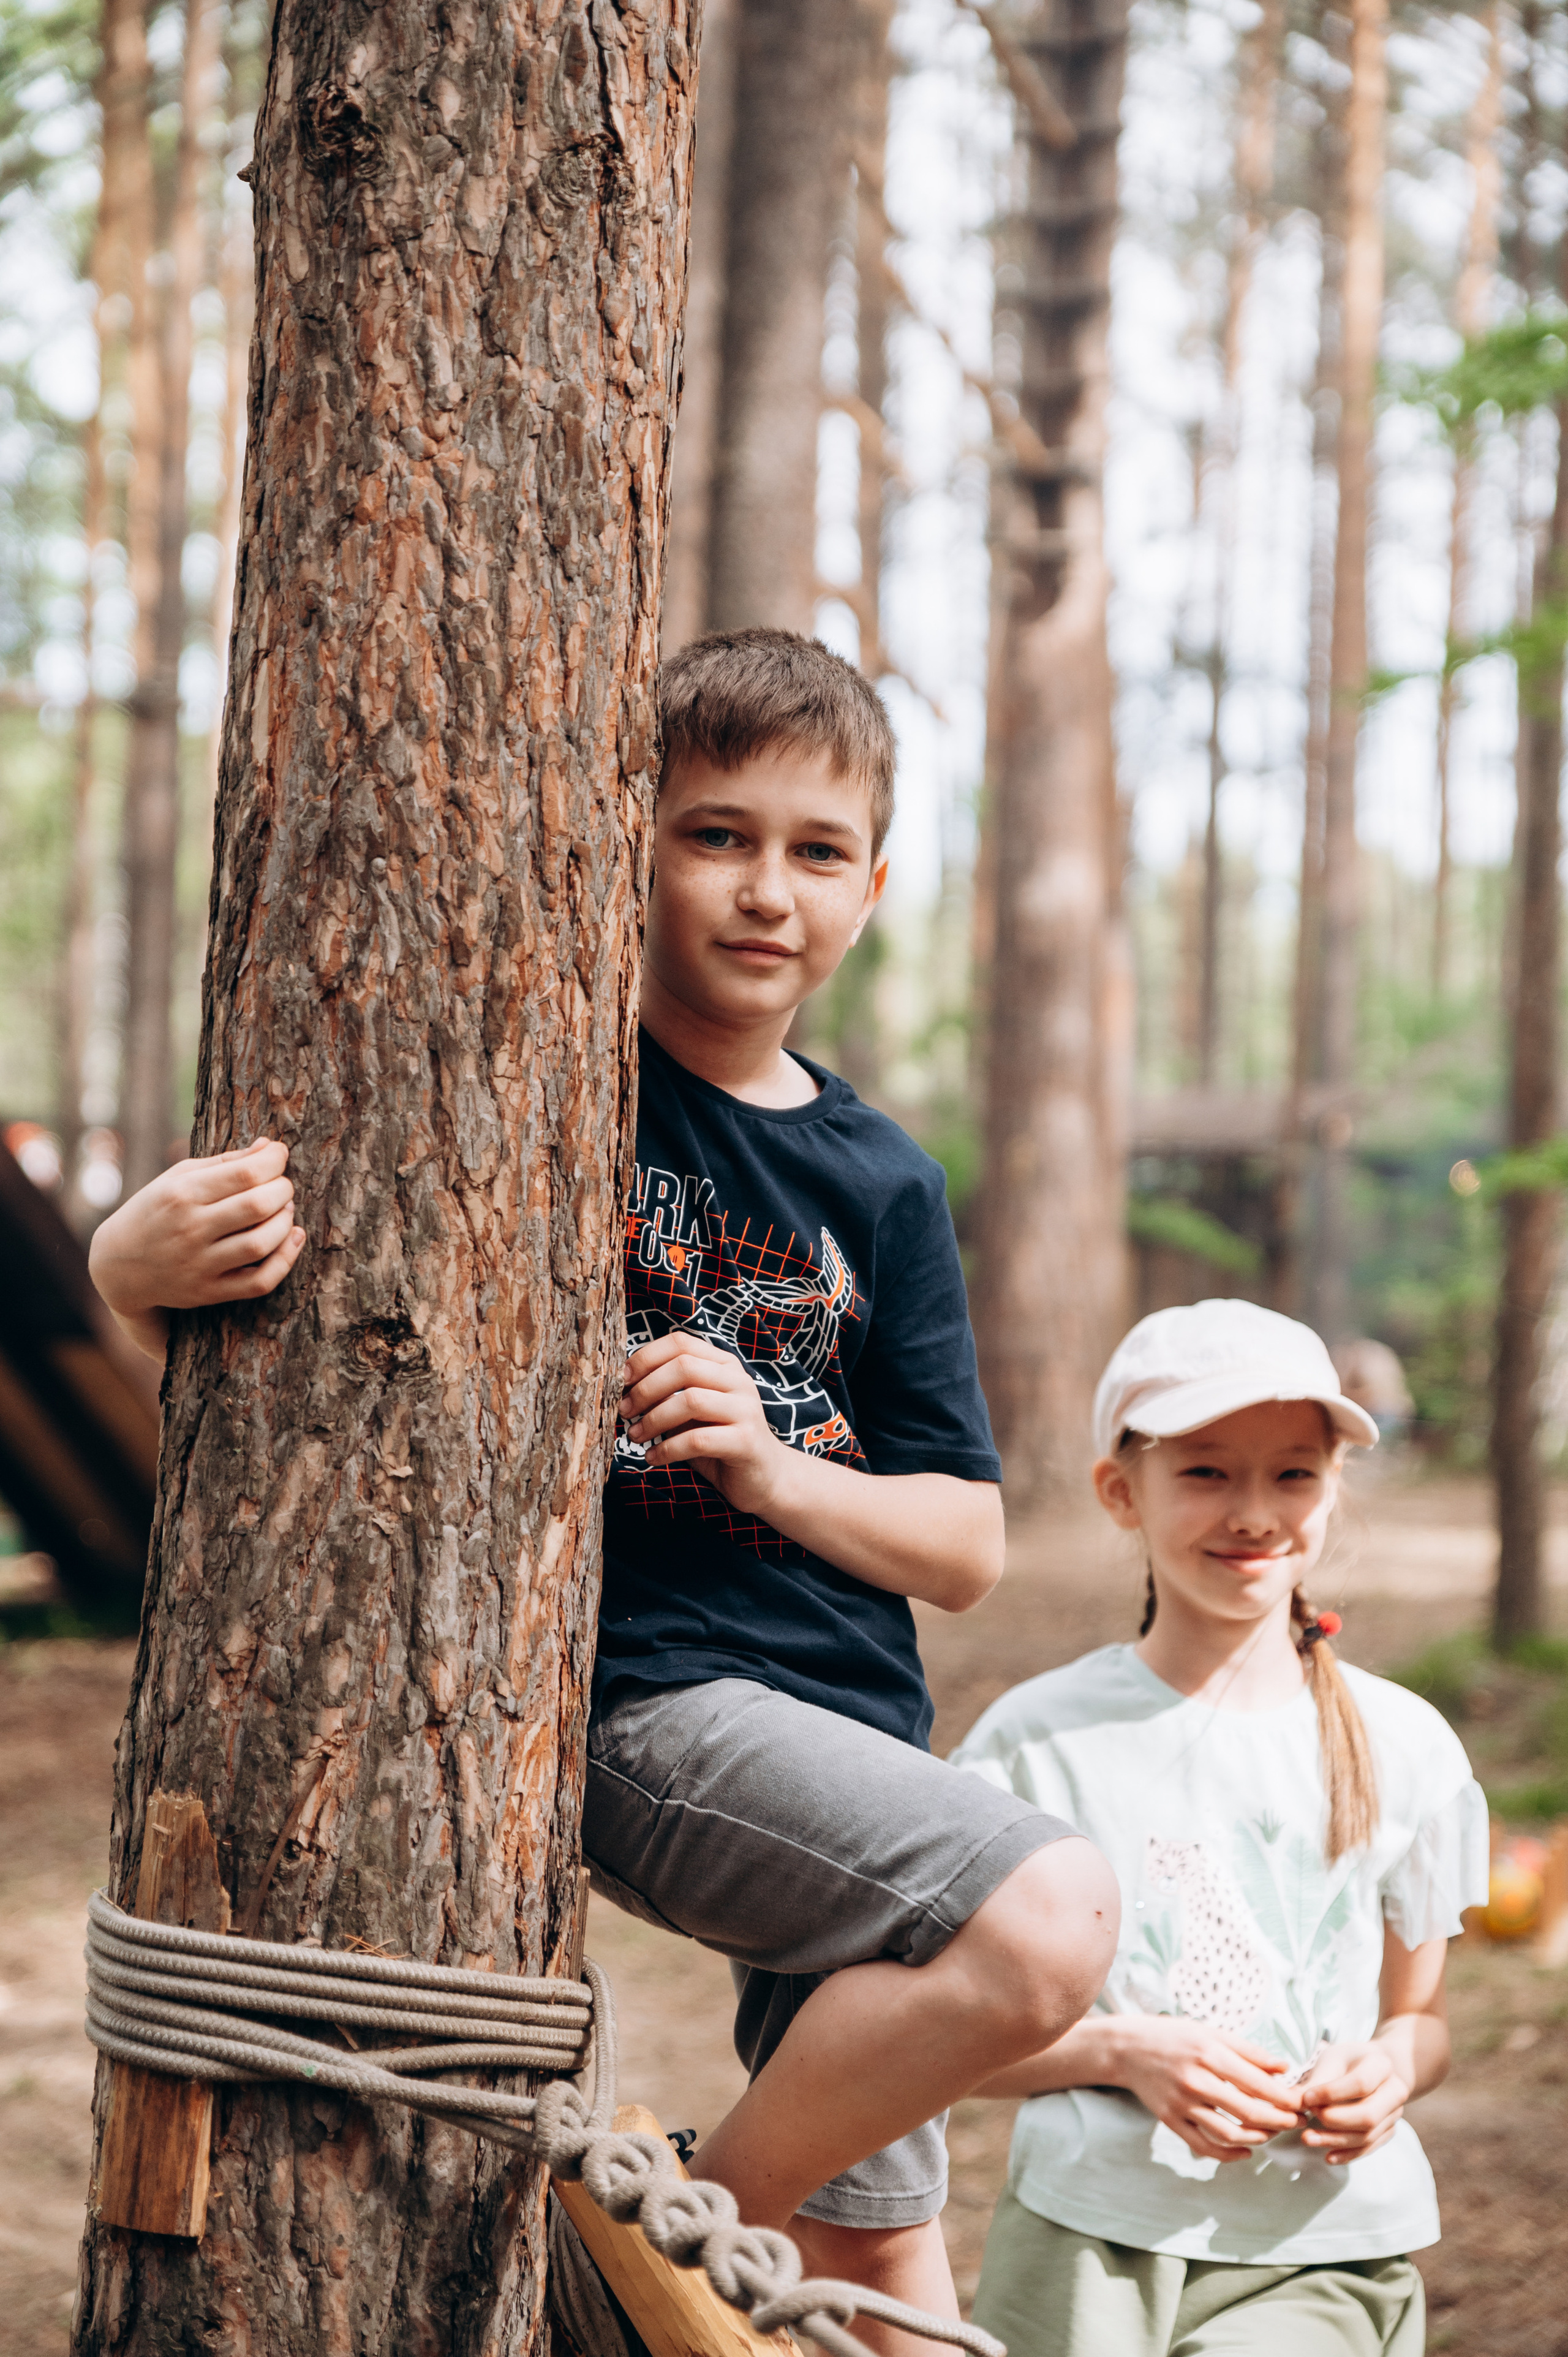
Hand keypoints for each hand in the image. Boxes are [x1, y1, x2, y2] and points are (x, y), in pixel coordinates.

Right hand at [89, 1140, 305, 1358]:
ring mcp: (200, 1264)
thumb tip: (270, 1147)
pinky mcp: (209, 1292)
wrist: (119, 1266)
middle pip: (258, 1205)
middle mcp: (190, 1229)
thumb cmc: (156, 1211)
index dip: (275, 1160)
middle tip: (282, 1185)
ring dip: (285, 1221)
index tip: (279, 1155)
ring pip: (262, 1243)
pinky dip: (286, 1260)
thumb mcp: (178, 1178)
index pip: (245, 1173)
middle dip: (283, 1189)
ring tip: (284, 1209)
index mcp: (182, 1194)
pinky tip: (293, 1238)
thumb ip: (225, 1163)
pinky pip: (260, 1281)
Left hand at [620, 1330, 792, 1520]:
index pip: (681, 1343)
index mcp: (723, 1365)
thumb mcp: (692, 1412)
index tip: (622, 1380)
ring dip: (654, 1419)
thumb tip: (624, 1388)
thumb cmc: (719, 1440)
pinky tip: (653, 1458)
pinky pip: (698, 1440)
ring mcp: (746, 1410)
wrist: (764, 1477)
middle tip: (625, 1411)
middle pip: (684, 1366)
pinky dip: (668, 1449)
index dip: (646, 1358)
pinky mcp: (746, 1441)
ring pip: (691, 1400)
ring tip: (636, 1436)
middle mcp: (738, 1381)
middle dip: (646, 1389)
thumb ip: (668, 1394)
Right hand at [1106, 2016, 1301, 2162]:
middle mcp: (1196, 2081)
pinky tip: (1247, 2151)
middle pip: (1249, 2112)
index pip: (1258, 2084)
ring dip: (1259, 2138)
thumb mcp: (1211, 2032)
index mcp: (1209, 2054)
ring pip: (1229, 2134)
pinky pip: (1204, 2146)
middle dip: (1280, 2121)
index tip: (1303, 2104)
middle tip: (1297, 2122)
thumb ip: (1248, 2051)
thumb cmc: (1173, 2035)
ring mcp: (1182, 2104)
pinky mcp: (1171, 2121)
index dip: (1286, 2098)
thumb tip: (1284, 2067)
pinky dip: (1229, 2155)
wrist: (1127, 2048)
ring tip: (1273, 2133)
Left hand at [1296, 2040, 1409, 2164]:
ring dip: (1336, 2141)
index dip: (1331, 2094)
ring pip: (1368, 2136)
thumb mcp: (1331, 2060)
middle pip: (1368, 2115)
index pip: (1360, 2084)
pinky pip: (1370, 2148)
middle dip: (1335, 2121)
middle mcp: (1395, 2092)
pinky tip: (1327, 2156)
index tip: (1306, 2098)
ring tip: (1308, 2139)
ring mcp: (1394, 2115)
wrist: (1372, 2069)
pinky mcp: (1388, 2131)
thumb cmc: (1348, 2062)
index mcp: (1381, 2065)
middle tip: (1309, 2117)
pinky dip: (1348, 2154)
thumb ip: (1315, 2080)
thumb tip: (1291, 2101)